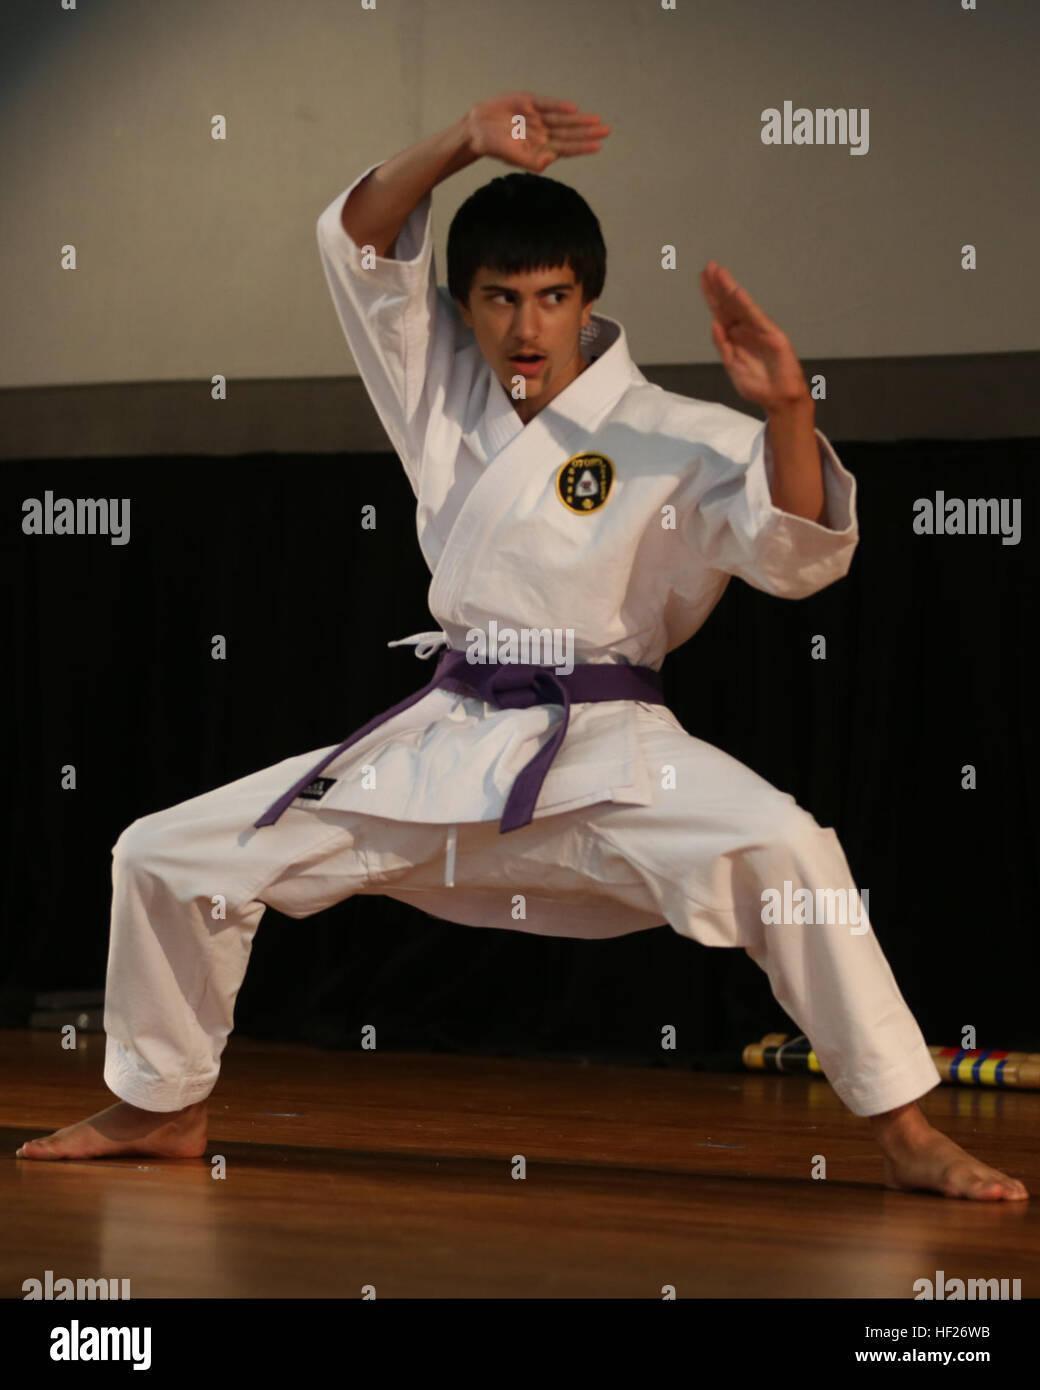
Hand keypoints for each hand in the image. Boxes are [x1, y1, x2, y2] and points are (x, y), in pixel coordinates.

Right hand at [465, 92, 610, 171]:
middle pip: (569, 132)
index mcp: (541, 148)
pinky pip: (546, 103)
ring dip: (579, 120)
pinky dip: (558, 106)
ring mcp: (536, 117)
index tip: (598, 146)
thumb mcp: (513, 158)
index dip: (582, 147)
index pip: (566, 148)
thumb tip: (550, 160)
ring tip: (596, 121)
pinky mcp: (528, 102)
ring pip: (562, 118)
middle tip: (607, 130)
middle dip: (587, 132)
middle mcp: (542, 132)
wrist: (476, 129)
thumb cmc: (494, 147)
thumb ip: (532, 162)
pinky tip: (572, 109)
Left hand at [699, 261, 809, 410]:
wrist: (778, 398)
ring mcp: (759, 330)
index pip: (720, 311)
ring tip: (719, 272)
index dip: (711, 295)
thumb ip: (723, 345)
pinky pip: (756, 316)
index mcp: (735, 336)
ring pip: (741, 306)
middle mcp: (746, 329)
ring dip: (730, 288)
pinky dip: (745, 304)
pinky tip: (736, 292)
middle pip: (729, 304)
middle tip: (708, 267)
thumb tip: (713, 323)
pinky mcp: (772, 334)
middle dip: (718, 286)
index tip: (702, 278)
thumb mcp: (732, 365)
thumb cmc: (757, 384)